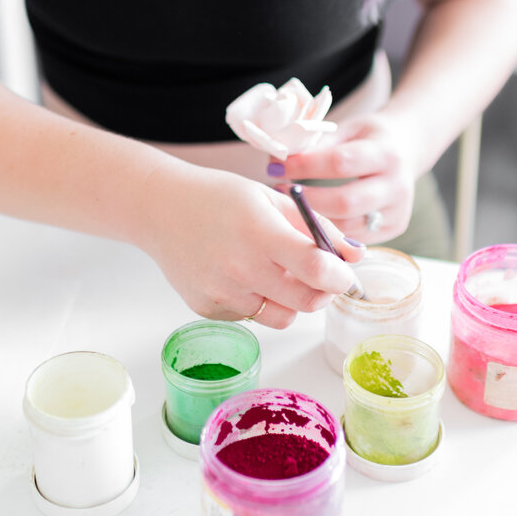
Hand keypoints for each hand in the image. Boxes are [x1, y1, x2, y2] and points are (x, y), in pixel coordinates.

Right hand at [143, 162, 363, 329]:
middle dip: (324, 292)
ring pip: (283, 317)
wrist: (160, 209)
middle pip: (306, 302)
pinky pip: (253, 317)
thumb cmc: (219, 197)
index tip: (346, 273)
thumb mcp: (271, 199)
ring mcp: (221, 293)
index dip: (341, 276)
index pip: (316, 269)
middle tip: (321, 276)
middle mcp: (239, 267)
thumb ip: (317, 228)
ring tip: (276, 272)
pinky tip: (242, 275)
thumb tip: (356, 255)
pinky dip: (259, 302)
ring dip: (292, 300)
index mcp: (259, 232)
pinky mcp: (207, 309)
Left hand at [271, 113, 414, 244]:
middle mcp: (397, 185)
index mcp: (387, 154)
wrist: (406, 150)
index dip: (305, 166)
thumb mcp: (348, 129)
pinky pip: (354, 237)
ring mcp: (398, 211)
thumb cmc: (369, 137)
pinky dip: (329, 230)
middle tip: (280, 191)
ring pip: (348, 226)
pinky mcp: (394, 228)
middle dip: (307, 200)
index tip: (278, 167)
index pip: (340, 163)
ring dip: (314, 218)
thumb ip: (319, 143)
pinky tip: (310, 217)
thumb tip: (278, 157)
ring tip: (290, 204)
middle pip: (345, 202)